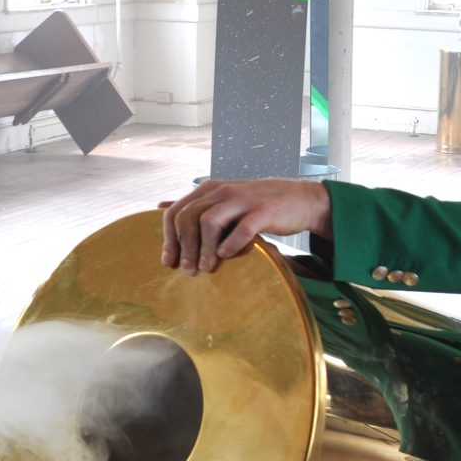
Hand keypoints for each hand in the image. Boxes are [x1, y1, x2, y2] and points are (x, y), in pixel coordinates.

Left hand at [159, 179, 331, 273]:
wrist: (299, 199)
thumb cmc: (257, 205)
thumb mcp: (223, 200)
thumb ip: (195, 204)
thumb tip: (160, 206)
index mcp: (209, 190)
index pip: (176, 212)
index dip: (169, 239)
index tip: (169, 262)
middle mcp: (223, 191)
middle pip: (189, 217)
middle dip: (185, 247)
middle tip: (188, 270)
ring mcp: (243, 200)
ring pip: (210, 222)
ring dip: (205, 249)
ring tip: (206, 268)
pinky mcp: (264, 211)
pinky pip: (242, 228)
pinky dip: (231, 244)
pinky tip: (227, 256)